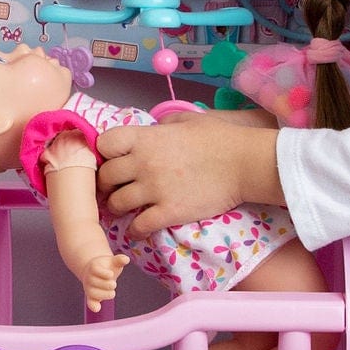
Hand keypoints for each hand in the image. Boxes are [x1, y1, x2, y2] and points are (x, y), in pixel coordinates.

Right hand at [74, 244, 125, 312]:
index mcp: (93, 267)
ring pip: (94, 293)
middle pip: (96, 283)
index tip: (111, 275)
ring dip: (105, 294)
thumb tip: (126, 259)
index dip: (105, 274)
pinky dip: (93, 305)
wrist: (96, 272)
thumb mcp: (113, 261)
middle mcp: (89, 277)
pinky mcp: (91, 296)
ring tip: (112, 293)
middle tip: (113, 284)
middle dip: (107, 284)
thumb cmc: (107, 267)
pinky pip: (90, 302)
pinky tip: (98, 309)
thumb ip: (119, 260)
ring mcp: (89, 287)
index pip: (96, 271)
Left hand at [97, 114, 278, 239]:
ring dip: (117, 208)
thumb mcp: (187, 120)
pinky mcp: (168, 212)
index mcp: (146, 138)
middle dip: (107, 183)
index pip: (104, 144)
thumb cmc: (219, 138)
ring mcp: (154, 189)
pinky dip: (135, 230)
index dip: (104, 153)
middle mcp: (144, 163)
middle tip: (114, 188)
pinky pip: (139, 226)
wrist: (244, 163)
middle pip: (106, 176)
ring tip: (124, 209)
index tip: (112, 159)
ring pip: (117, 204)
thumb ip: (164, 124)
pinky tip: (138, 229)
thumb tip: (155, 127)